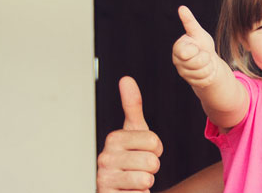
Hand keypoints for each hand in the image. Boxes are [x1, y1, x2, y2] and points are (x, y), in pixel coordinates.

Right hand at [97, 77, 162, 191]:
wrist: (118, 189)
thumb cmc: (129, 159)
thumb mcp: (134, 132)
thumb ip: (132, 106)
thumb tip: (126, 79)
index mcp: (113, 139)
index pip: (154, 142)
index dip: (155, 150)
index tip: (143, 151)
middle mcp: (105, 158)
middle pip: (152, 162)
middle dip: (151, 168)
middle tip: (139, 168)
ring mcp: (105, 179)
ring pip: (147, 179)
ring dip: (146, 183)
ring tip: (134, 180)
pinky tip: (129, 191)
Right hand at [171, 6, 221, 87]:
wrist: (209, 60)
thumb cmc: (202, 44)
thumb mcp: (198, 32)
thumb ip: (189, 22)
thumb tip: (182, 8)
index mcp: (177, 48)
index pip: (187, 53)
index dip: (197, 50)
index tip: (197, 46)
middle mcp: (177, 62)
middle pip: (197, 63)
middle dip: (205, 58)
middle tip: (203, 54)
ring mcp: (184, 73)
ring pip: (202, 72)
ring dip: (208, 66)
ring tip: (205, 62)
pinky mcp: (192, 82)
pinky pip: (205, 80)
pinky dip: (209, 75)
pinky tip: (206, 71)